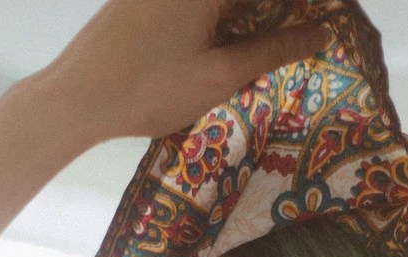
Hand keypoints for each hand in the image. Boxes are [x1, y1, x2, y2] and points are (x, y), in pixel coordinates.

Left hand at [45, 0, 332, 143]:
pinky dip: (224, 17)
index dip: (307, 6)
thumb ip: (273, 50)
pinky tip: (238, 42)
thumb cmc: (149, 89)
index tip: (331, 17)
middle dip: (279, 15)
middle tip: (311, 32)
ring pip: (223, 3)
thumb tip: (321, 33)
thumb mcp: (219, 75)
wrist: (77, 96)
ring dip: (251, 18)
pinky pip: (200, 4)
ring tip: (281, 40)